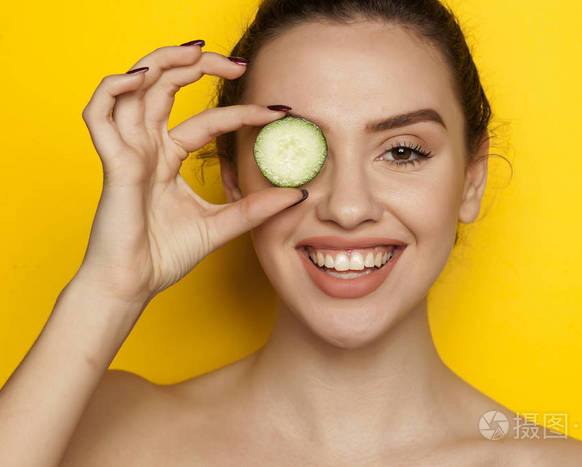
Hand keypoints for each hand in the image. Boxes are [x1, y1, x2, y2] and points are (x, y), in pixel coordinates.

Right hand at [76, 42, 302, 306]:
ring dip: (161, 62)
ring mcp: (128, 152)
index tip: (280, 112)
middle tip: (238, 63)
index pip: (208, 121)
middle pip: (166, 87)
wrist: (134, 285)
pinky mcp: (112, 163)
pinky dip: (112, 89)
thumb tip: (297, 194)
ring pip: (133, 87)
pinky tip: (140, 78)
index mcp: (168, 158)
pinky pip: (99, 114)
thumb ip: (255, 208)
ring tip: (197, 53)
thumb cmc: (164, 255)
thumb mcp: (222, 225)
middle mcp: (147, 147)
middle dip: (199, 65)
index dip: (242, 112)